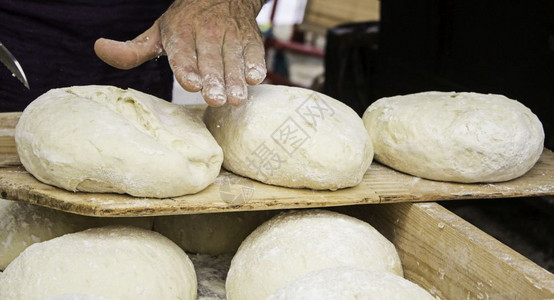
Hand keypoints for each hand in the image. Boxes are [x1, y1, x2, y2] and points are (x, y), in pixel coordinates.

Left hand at [94, 0, 266, 105]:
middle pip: (210, 61)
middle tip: (216, 99)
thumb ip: (132, 50)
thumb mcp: (158, 33)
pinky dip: (256, 65)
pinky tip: (255, 79)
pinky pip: (255, 53)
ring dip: (236, 80)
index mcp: (181, 34)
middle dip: (214, 80)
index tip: (191, 84)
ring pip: (233, 60)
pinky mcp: (251, 40)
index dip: (187, 69)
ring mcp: (231, 37)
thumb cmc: (185, 22)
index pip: (183, 54)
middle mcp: (206, 34)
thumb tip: (98, 48)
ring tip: (237, 98)